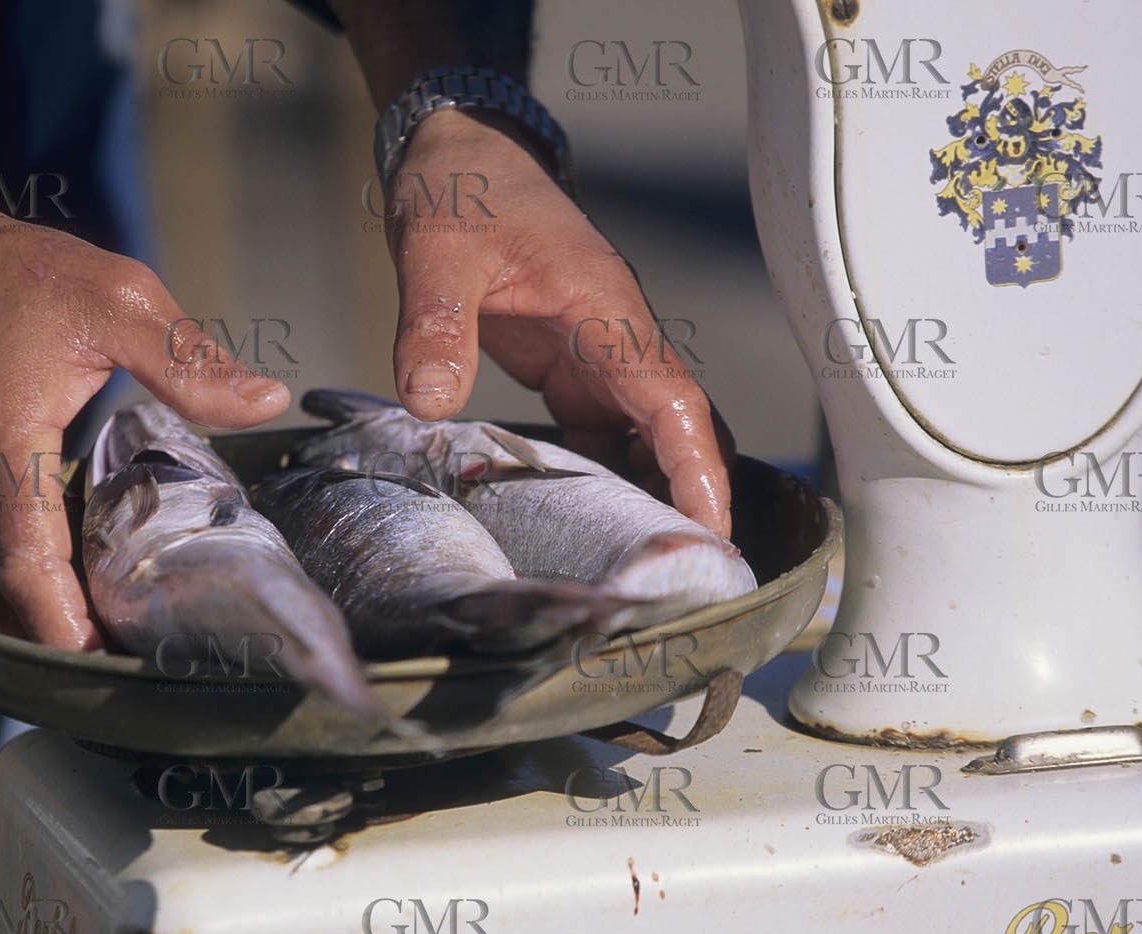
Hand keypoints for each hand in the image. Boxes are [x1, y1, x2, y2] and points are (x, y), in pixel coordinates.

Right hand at [0, 208, 289, 649]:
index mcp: (0, 446)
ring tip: (108, 655)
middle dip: (58, 649)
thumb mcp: (117, 299)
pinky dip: (10, 600)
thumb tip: (266, 400)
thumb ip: (187, 359)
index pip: (24, 568)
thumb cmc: (15, 276)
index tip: (115, 668)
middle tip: (133, 676)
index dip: (66, 629)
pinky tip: (66, 605)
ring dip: (32, 631)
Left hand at [380, 111, 732, 536]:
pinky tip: (592, 521)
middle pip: (679, 428)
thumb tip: (432, 404)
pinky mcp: (572, 365)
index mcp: (604, 310)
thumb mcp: (436, 251)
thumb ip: (435, 326)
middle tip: (687, 575)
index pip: (672, 401)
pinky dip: (611, 475)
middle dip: (693, 497)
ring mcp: (600, 353)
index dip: (696, 467)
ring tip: (645, 567)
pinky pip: (607, 430)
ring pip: (650, 434)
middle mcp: (617, 337)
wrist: (463, 151)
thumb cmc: (463, 189)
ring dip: (656, 492)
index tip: (710, 528)